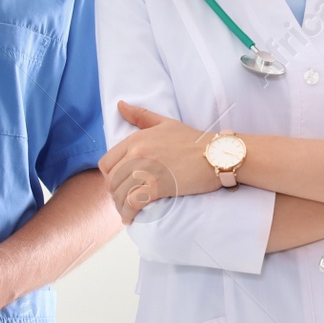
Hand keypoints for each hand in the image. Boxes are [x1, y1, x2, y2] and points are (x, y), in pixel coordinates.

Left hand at [98, 101, 220, 224]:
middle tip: (126, 200)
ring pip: (120, 194)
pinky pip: (132, 204)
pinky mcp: (157, 187)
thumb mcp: (165, 123)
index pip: (106, 163)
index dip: (110, 177)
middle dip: (116, 193)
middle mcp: (137, 153)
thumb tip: (119, 104)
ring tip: (129, 211)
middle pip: (112, 181)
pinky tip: (132, 218)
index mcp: (136, 139)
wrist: (217, 154)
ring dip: (121, 206)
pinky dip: (129, 213)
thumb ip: (140, 115)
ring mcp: (146, 170)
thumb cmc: (194, 140)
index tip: (120, 184)